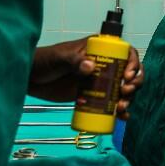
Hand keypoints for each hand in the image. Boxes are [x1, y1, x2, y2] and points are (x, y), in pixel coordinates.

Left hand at [27, 37, 144, 119]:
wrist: (30, 79)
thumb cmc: (45, 61)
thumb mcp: (60, 58)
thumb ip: (74, 60)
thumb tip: (90, 66)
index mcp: (100, 48)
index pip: (126, 52)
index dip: (133, 63)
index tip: (127, 76)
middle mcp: (104, 63)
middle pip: (129, 72)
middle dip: (134, 83)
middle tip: (124, 93)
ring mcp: (100, 80)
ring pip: (123, 89)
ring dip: (128, 99)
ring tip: (121, 108)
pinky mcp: (93, 96)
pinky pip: (111, 102)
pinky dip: (119, 110)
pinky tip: (122, 117)